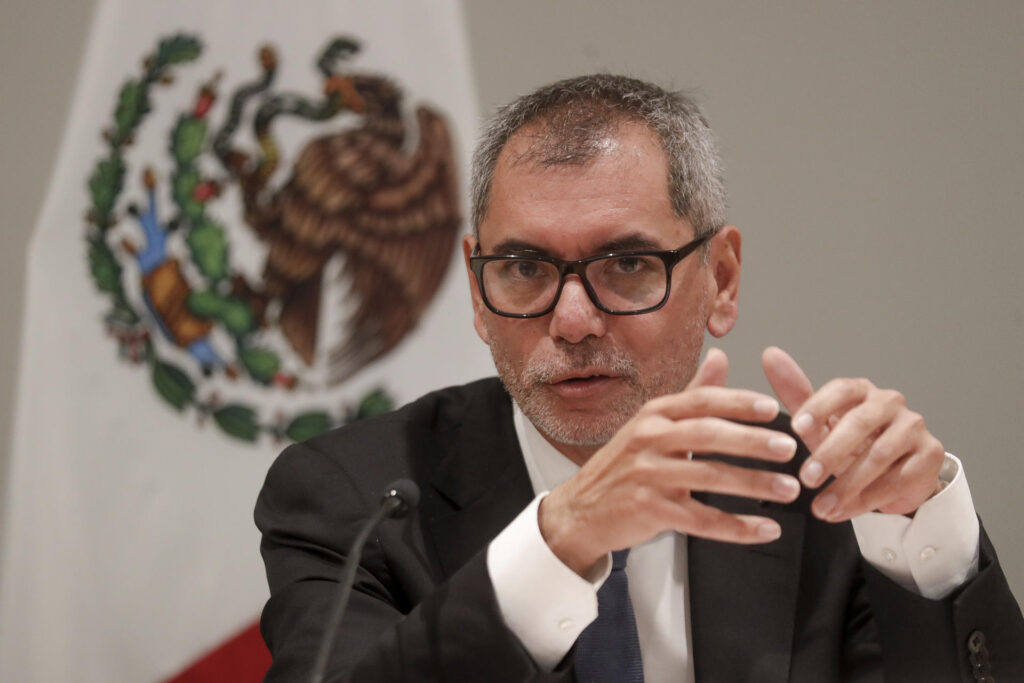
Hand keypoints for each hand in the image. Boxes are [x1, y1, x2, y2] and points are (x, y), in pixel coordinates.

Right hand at [538, 349, 801, 576]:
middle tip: (790, 449)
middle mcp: (648, 439)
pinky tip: (764, 528)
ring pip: (710, 477)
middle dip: (753, 441)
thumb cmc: (622, 466)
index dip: (739, 402)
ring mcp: (647, 475)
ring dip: (754, 484)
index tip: (773, 408)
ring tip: (789, 489)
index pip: (701, 401)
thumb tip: (721, 357)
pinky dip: (737, 527)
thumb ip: (691, 394)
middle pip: (708, 435)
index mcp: (653, 414)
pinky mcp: (649, 510)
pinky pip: (702, 519)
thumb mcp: (651, 423)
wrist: (579, 510)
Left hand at [761, 346, 944, 521]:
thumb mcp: (819, 424)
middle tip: (806, 478)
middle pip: (860, 423)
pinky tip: (843, 512)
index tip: (796, 428)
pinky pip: (898, 479)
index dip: (819, 406)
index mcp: (861, 390)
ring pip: (879, 456)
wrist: (894, 476)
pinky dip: (866, 500)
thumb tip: (770, 355)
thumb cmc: (851, 445)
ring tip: (820, 507)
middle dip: (830, 453)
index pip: (841, 389)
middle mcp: (890, 402)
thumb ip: (796, 394)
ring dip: (846, 486)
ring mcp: (913, 427)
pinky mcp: (930, 455)